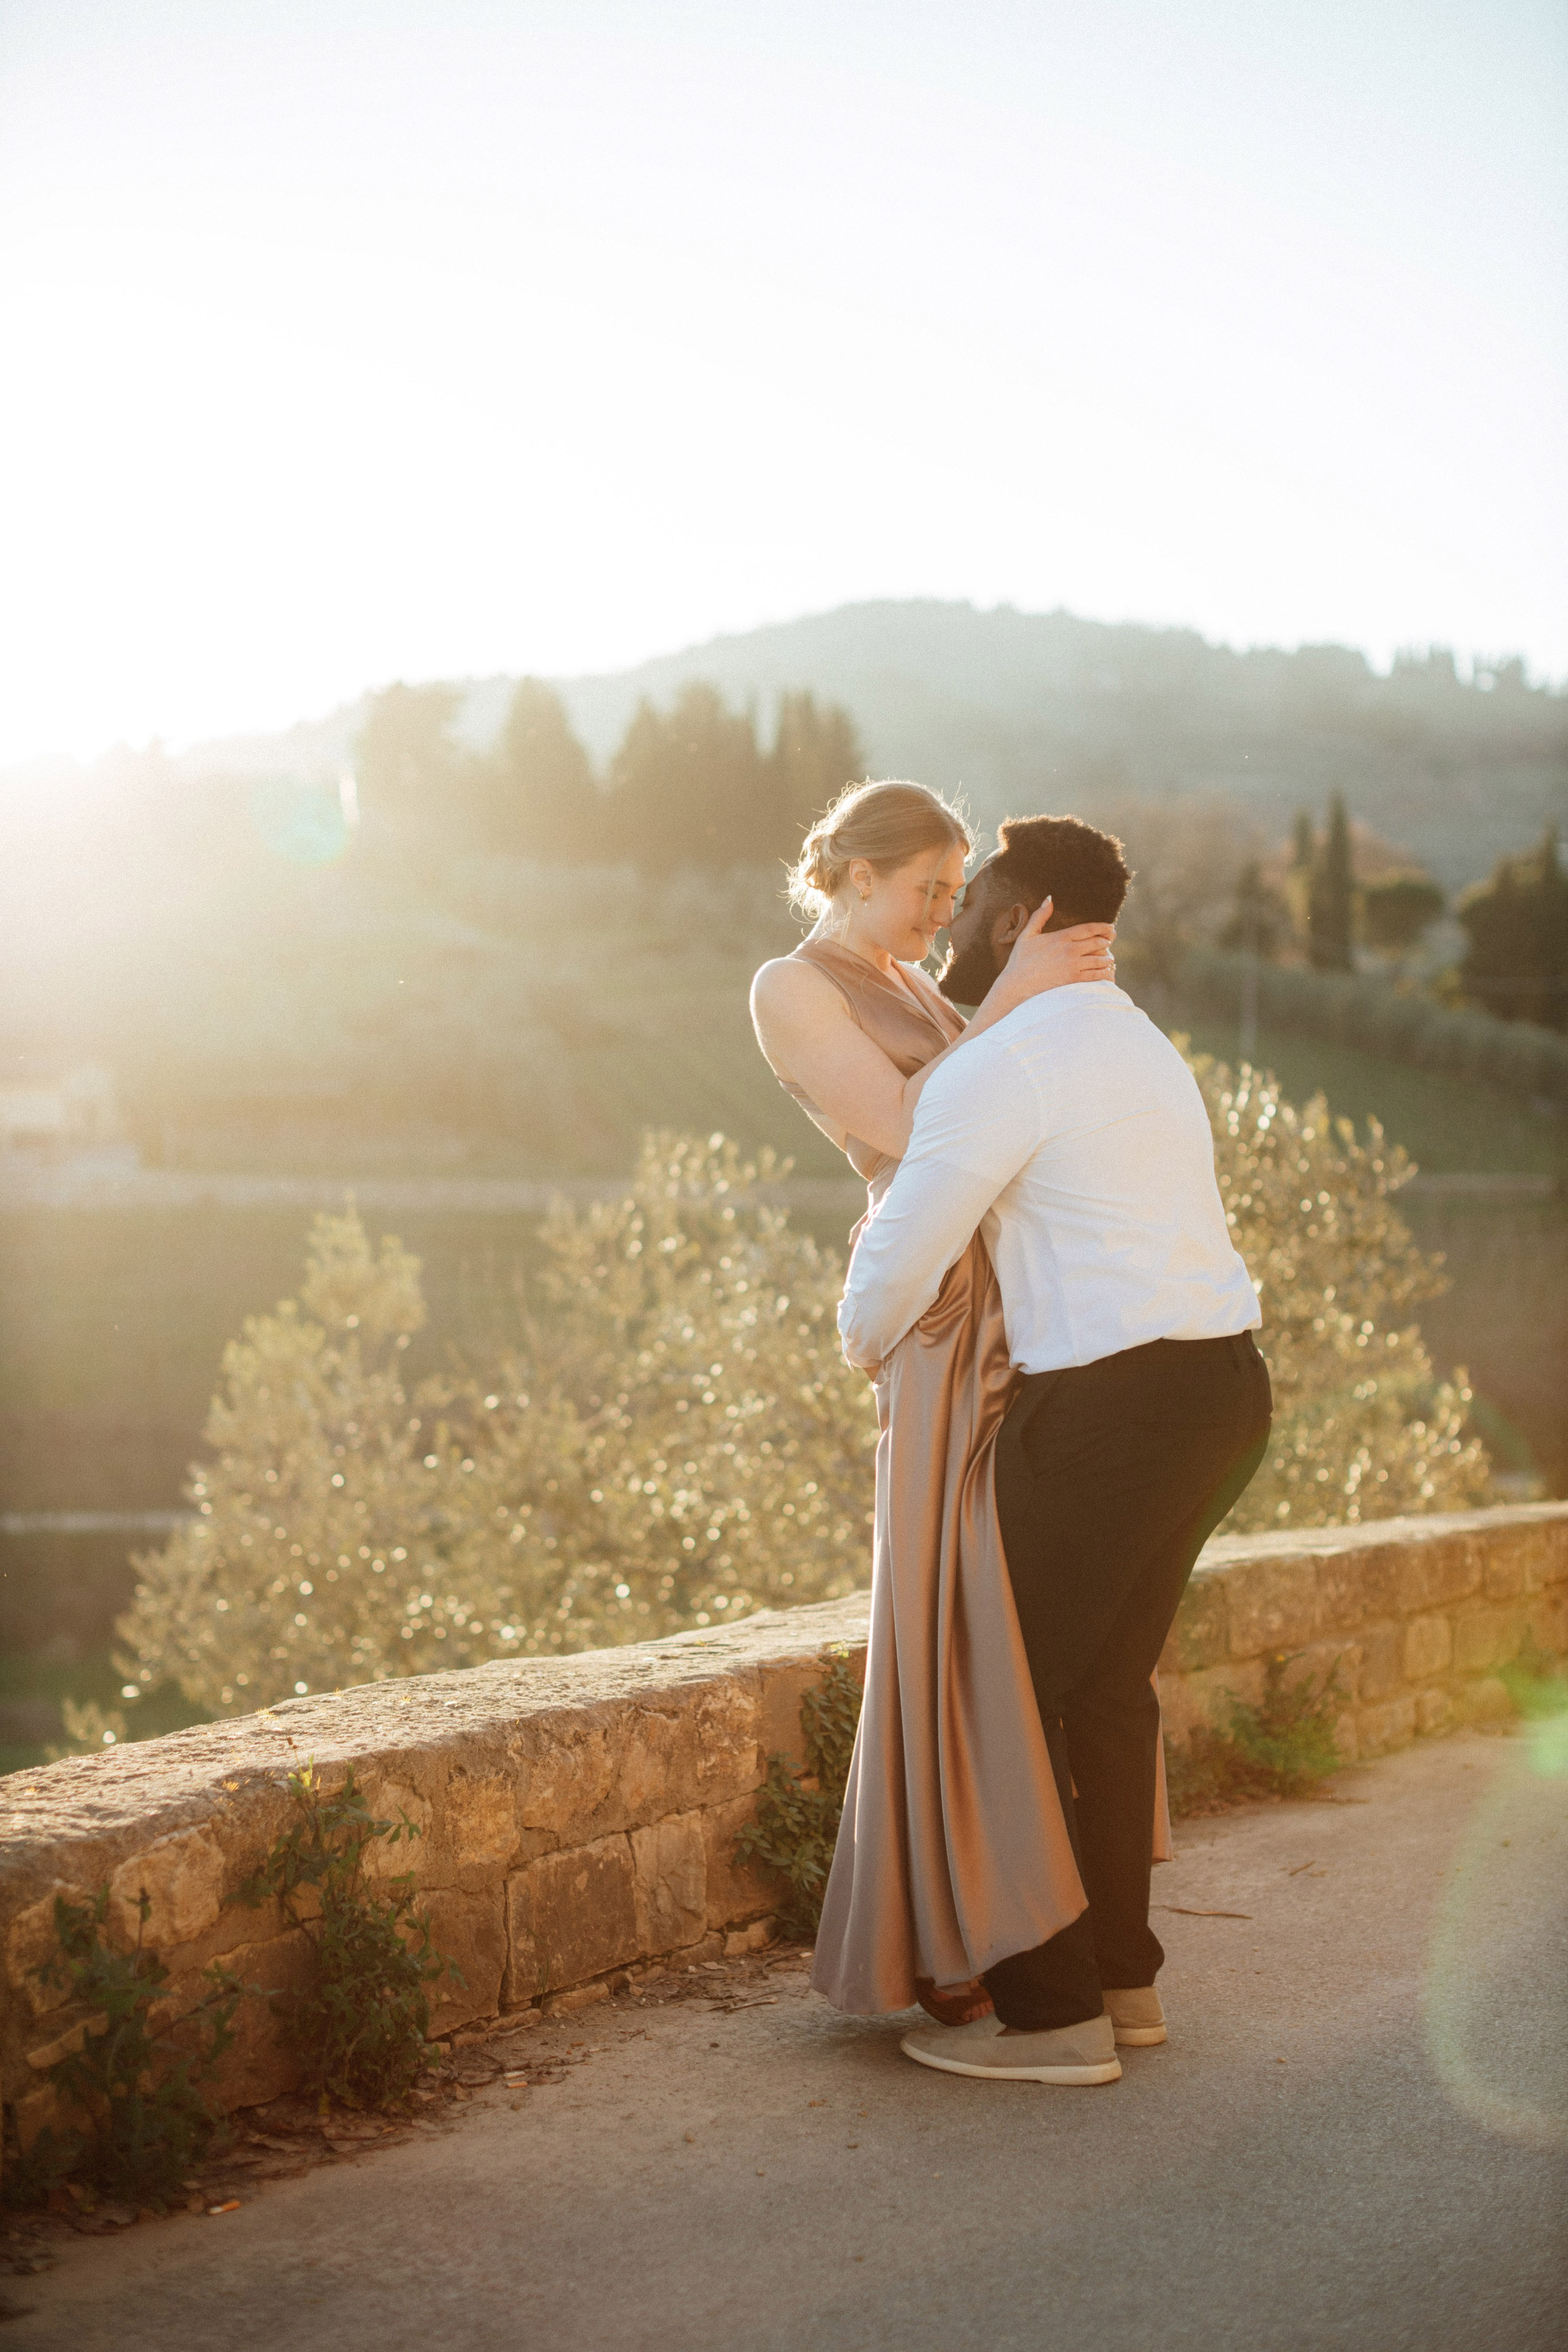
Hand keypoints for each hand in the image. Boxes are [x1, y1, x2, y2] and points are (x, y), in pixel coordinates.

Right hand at [999, 899, 1115, 998]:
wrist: (1016, 985)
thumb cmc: (1020, 960)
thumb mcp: (1027, 934)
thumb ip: (1040, 916)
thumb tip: (1049, 899)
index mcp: (1060, 937)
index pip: (1088, 929)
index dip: (1102, 927)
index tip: (1110, 927)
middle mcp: (1070, 950)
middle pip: (1097, 943)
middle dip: (1107, 940)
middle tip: (1111, 939)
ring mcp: (1073, 966)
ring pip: (1099, 959)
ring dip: (1107, 958)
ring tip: (1109, 958)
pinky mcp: (1073, 980)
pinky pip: (1096, 975)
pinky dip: (1105, 973)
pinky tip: (1107, 972)